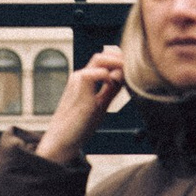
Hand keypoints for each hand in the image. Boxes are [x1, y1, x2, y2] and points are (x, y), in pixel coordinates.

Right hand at [34, 44, 128, 166]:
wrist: (62, 139)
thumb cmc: (79, 125)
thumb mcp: (100, 104)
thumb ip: (110, 91)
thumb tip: (122, 78)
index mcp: (84, 80)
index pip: (102, 61)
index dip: (117, 60)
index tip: (131, 68)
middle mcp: (80, 76)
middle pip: (102, 56)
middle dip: (120, 59)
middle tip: (133, 68)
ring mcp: (78, 80)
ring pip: (99, 59)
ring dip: (116, 63)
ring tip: (127, 73)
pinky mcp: (80, 87)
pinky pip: (98, 72)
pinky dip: (109, 76)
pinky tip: (112, 86)